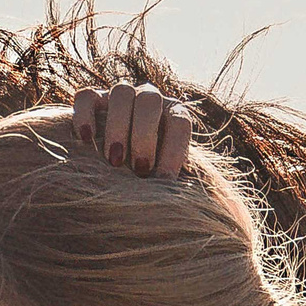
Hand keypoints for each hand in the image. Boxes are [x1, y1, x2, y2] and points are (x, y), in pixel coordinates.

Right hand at [73, 81, 191, 177]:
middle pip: (150, 101)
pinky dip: (85, 114)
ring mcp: (119, 96)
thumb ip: (191, 186)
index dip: (174, 150)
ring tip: (113, 161)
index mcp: (173, 115)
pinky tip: (84, 140)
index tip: (164, 181)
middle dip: (144, 136)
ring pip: (121, 93)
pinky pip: (86, 96)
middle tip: (139, 169)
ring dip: (117, 126)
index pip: (180, 122)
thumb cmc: (150, 178)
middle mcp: (149, 100)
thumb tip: (221, 212)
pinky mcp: (92, 100)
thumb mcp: (172, 180)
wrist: (118, 164)